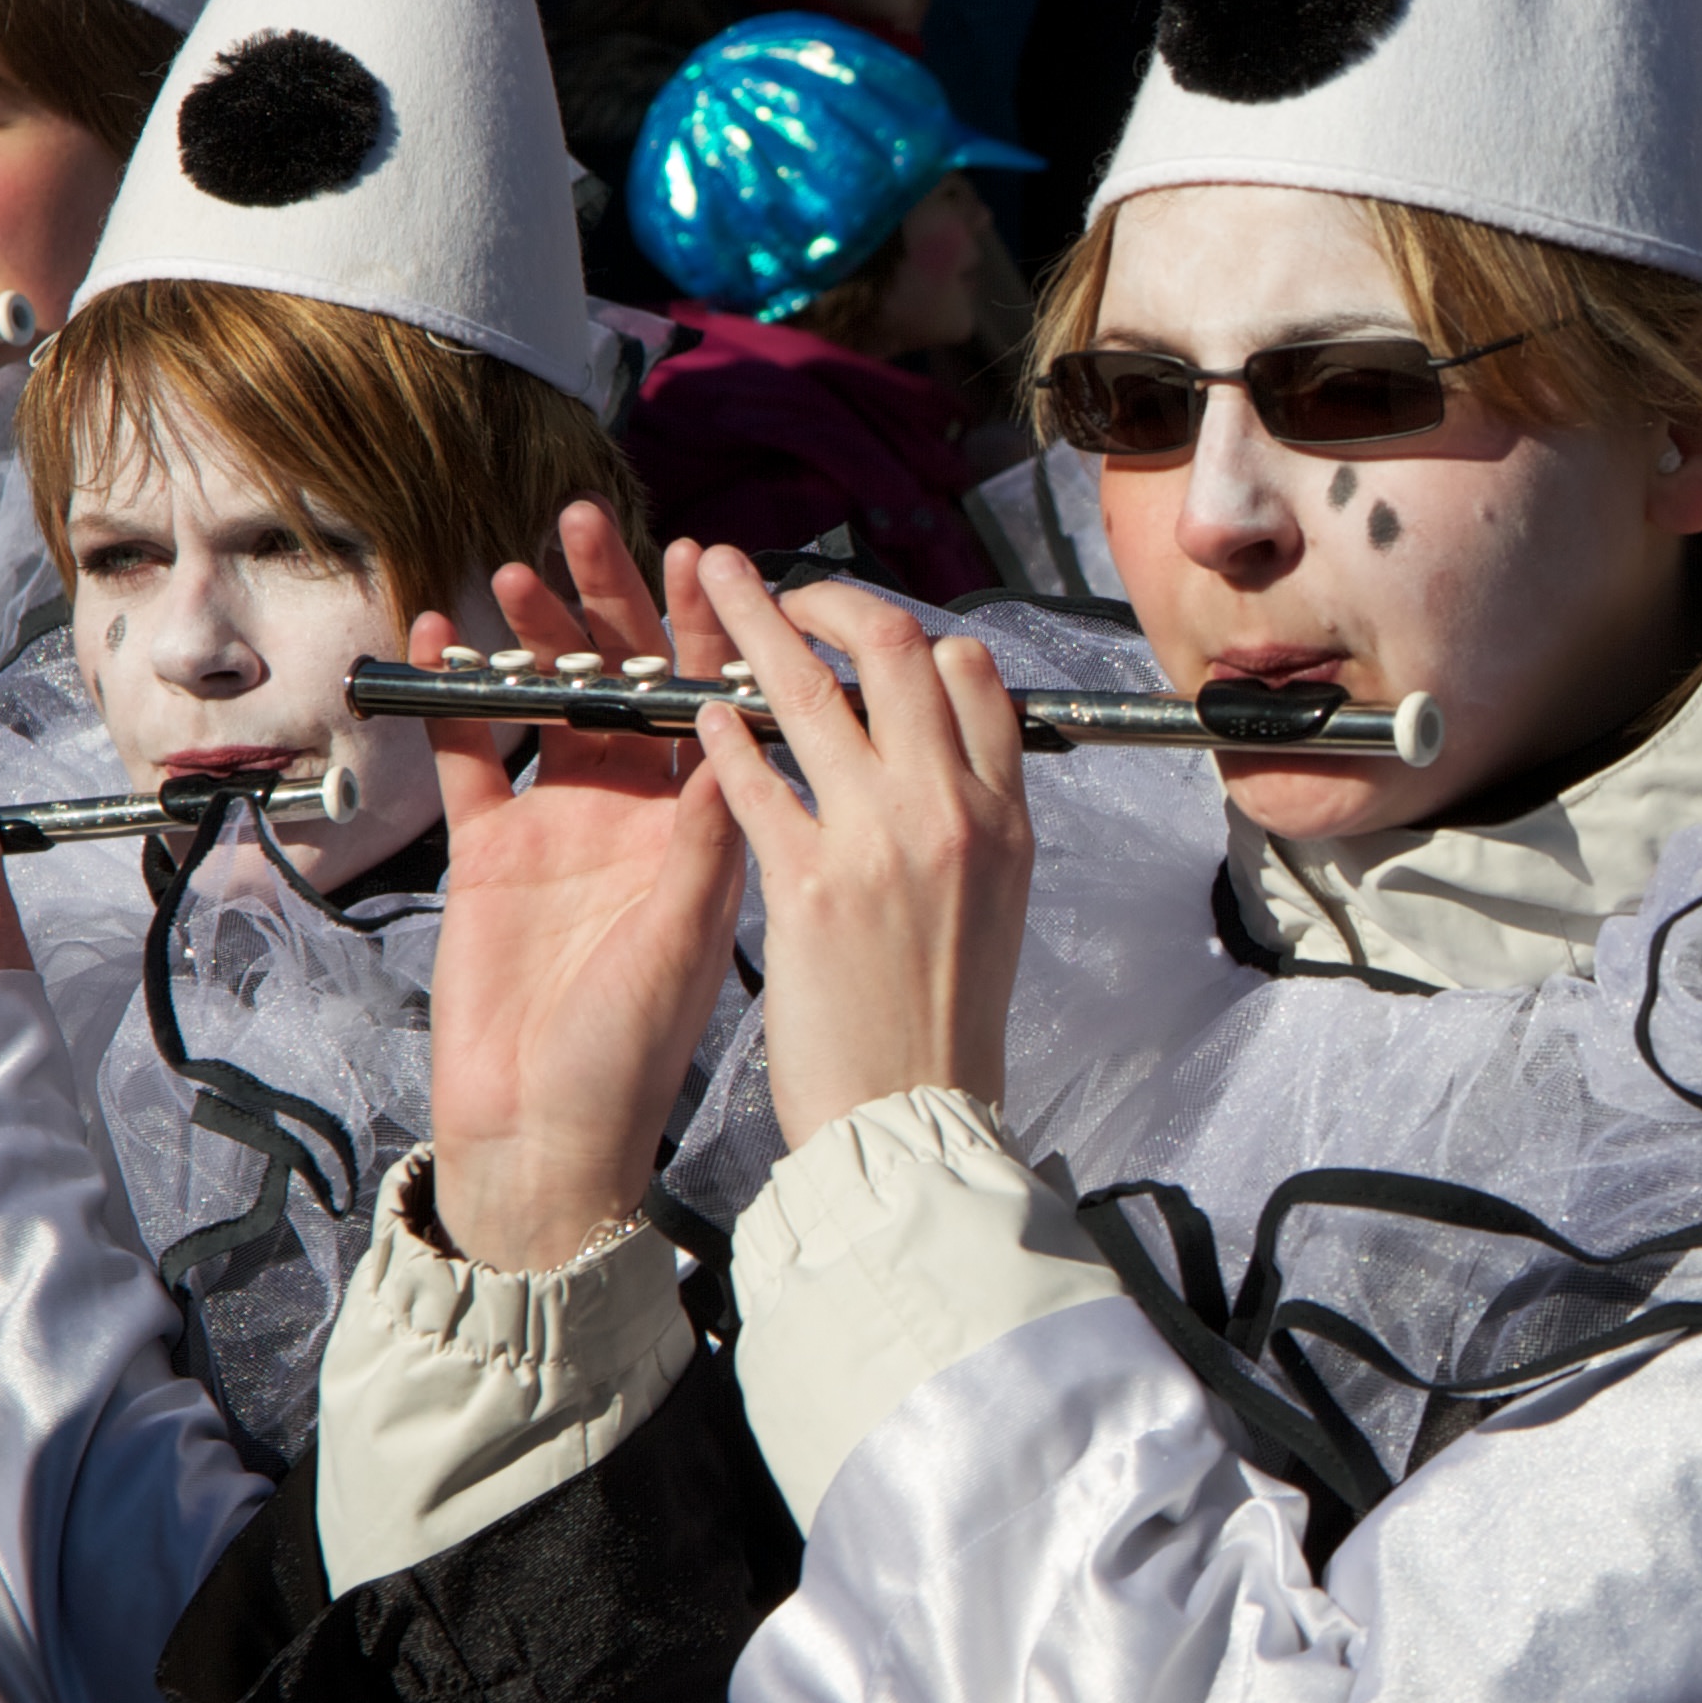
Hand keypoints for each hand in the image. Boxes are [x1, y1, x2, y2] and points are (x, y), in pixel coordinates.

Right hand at [422, 504, 747, 1270]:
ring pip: (548, 702)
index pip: (711, 704)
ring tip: (514, 565)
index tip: (702, 556)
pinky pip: (469, 753)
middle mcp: (635, 811)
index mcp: (699, 826)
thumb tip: (738, 743)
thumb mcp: (682, 939)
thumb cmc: (631, 1054)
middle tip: (587, 524)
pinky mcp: (488, 849)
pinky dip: (453, 695)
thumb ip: (701, 842)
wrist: (542, 1136)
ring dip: (533, 633)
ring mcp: (560, 824)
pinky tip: (439, 634)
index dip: (705, 630)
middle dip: (609, 603)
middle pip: (625, 681)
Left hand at [690, 548, 1031, 1147]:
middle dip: (829, 599)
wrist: (912, 1120)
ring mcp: (883, 842)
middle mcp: (952, 812)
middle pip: (900, 652)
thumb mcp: (994, 903)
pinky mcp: (810, 886)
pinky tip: (697, 711)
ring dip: (754, 623)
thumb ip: (967, 820)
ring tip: (708, 581)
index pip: (973, 675)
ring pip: (816, 691)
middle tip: (779, 586)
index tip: (862, 633)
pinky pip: (755, 778)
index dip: (912, 636)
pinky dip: (725, 734)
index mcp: (1004, 817)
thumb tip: (933, 756)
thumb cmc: (943, 1025)